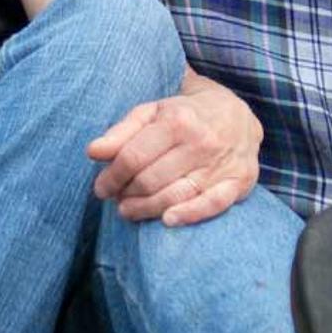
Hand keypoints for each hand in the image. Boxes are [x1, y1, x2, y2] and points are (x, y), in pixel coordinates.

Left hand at [86, 80, 262, 225]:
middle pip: (151, 180)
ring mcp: (221, 164)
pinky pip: (213, 204)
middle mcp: (201, 142)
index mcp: (177, 121)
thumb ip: (121, 132)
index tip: (101, 188)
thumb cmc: (185, 115)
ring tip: (129, 211)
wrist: (237, 112)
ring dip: (146, 209)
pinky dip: (189, 215)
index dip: (111, 177)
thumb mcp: (152, 112)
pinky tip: (167, 220)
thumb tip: (93, 152)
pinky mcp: (238, 181)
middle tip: (117, 200)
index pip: (133, 157)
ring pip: (175, 196)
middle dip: (126, 194)